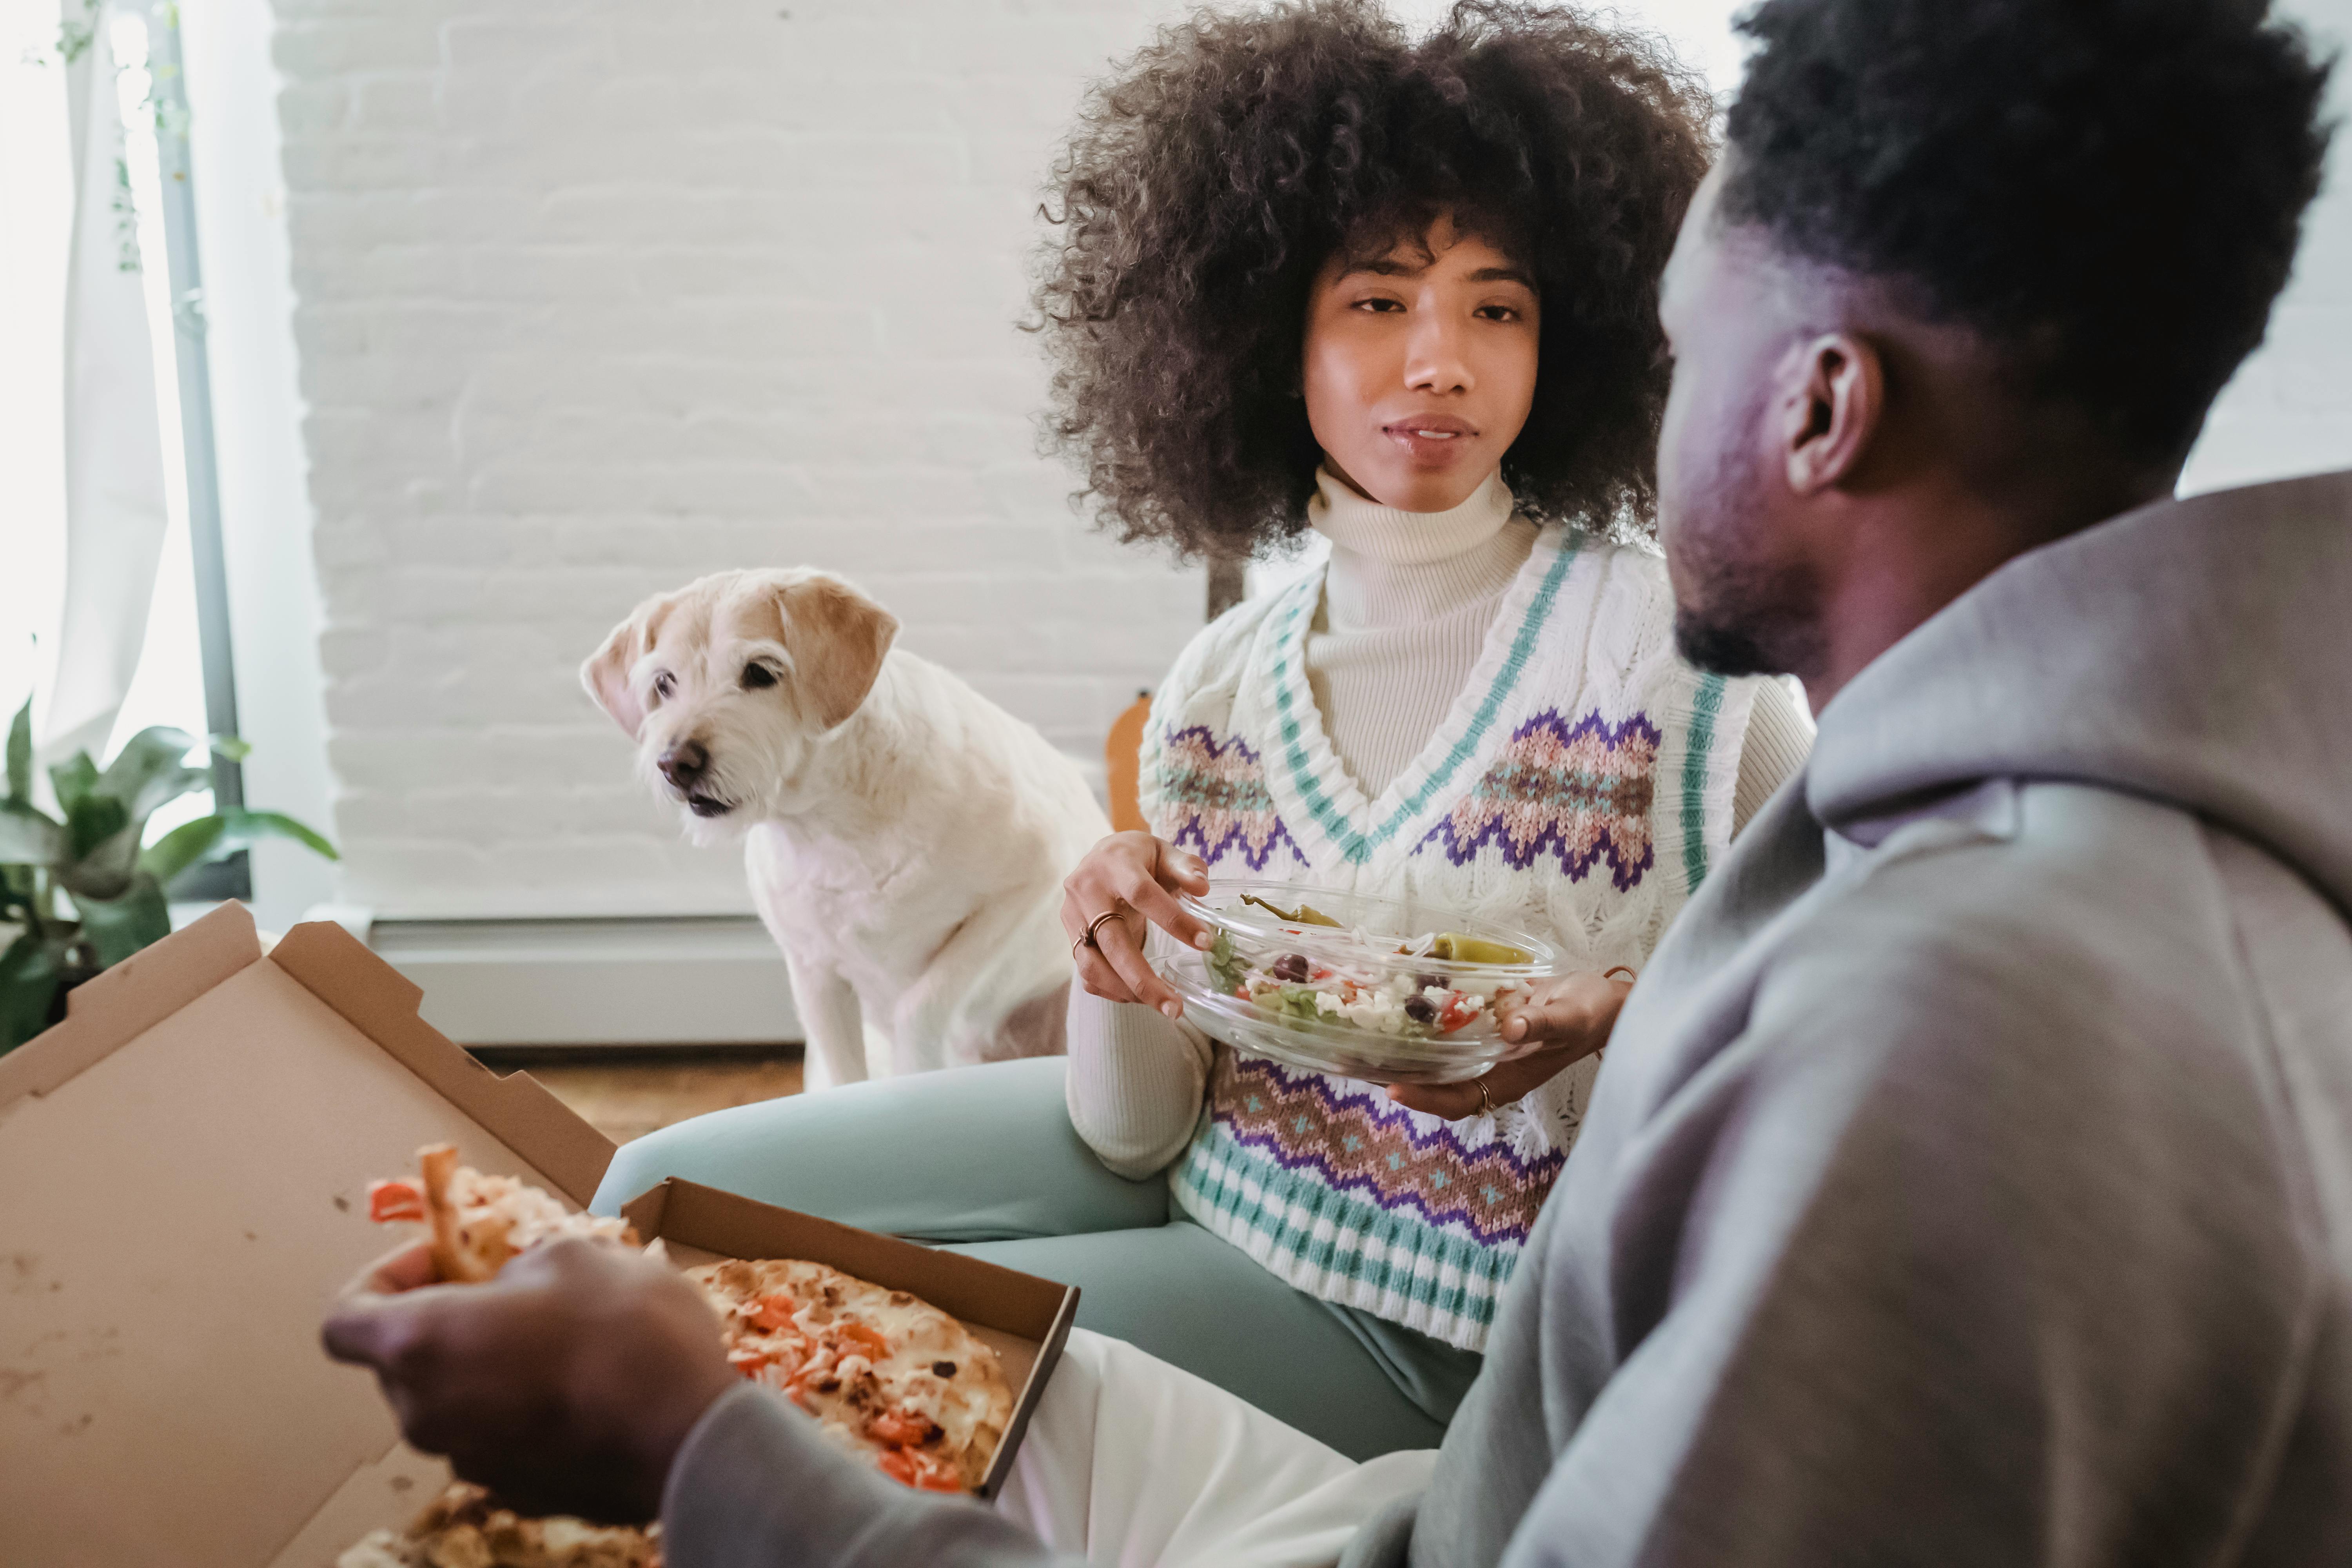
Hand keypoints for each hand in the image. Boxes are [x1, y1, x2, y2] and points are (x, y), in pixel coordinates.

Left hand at [321, 1237, 738, 1524]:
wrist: (689, 1433)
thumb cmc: (626, 1330)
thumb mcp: (573, 1255)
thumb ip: (518, 1268)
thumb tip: (513, 1285)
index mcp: (420, 1345)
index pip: (343, 1321)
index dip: (382, 1278)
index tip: (440, 1259)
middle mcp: (426, 1414)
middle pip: (402, 1362)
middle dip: (446, 1319)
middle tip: (511, 1289)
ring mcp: (469, 1462)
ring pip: (453, 1401)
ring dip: (487, 1365)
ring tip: (559, 1336)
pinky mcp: (515, 1492)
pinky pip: (497, 1438)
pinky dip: (520, 1409)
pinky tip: (582, 1387)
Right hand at [1062, 831, 1212, 1017]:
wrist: (1101, 856)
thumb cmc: (1140, 858)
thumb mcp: (1165, 852)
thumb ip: (1185, 867)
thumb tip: (1202, 887)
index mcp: (1114, 864)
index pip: (1142, 893)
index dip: (1173, 920)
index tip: (1205, 943)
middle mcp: (1086, 889)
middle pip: (1111, 940)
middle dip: (1143, 979)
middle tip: (1175, 1007)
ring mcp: (1072, 914)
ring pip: (1090, 963)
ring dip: (1125, 990)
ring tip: (1161, 1005)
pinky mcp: (1068, 934)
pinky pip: (1085, 972)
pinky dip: (1111, 990)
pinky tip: (1139, 995)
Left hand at [1387, 970, 1632, 1119]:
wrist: (1605, 1002)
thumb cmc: (1592, 1014)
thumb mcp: (1571, 1017)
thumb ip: (1542, 1023)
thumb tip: (1511, 1027)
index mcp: (1510, 1078)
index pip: (1459, 1099)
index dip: (1426, 1097)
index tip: (1393, 1088)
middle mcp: (1492, 1070)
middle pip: (1438, 1085)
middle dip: (1400, 1078)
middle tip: (1356, 1064)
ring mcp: (1487, 1051)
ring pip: (1438, 1062)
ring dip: (1405, 1054)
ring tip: (1364, 1041)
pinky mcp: (1486, 1029)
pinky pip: (1449, 1035)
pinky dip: (1424, 1027)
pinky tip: (1400, 1008)